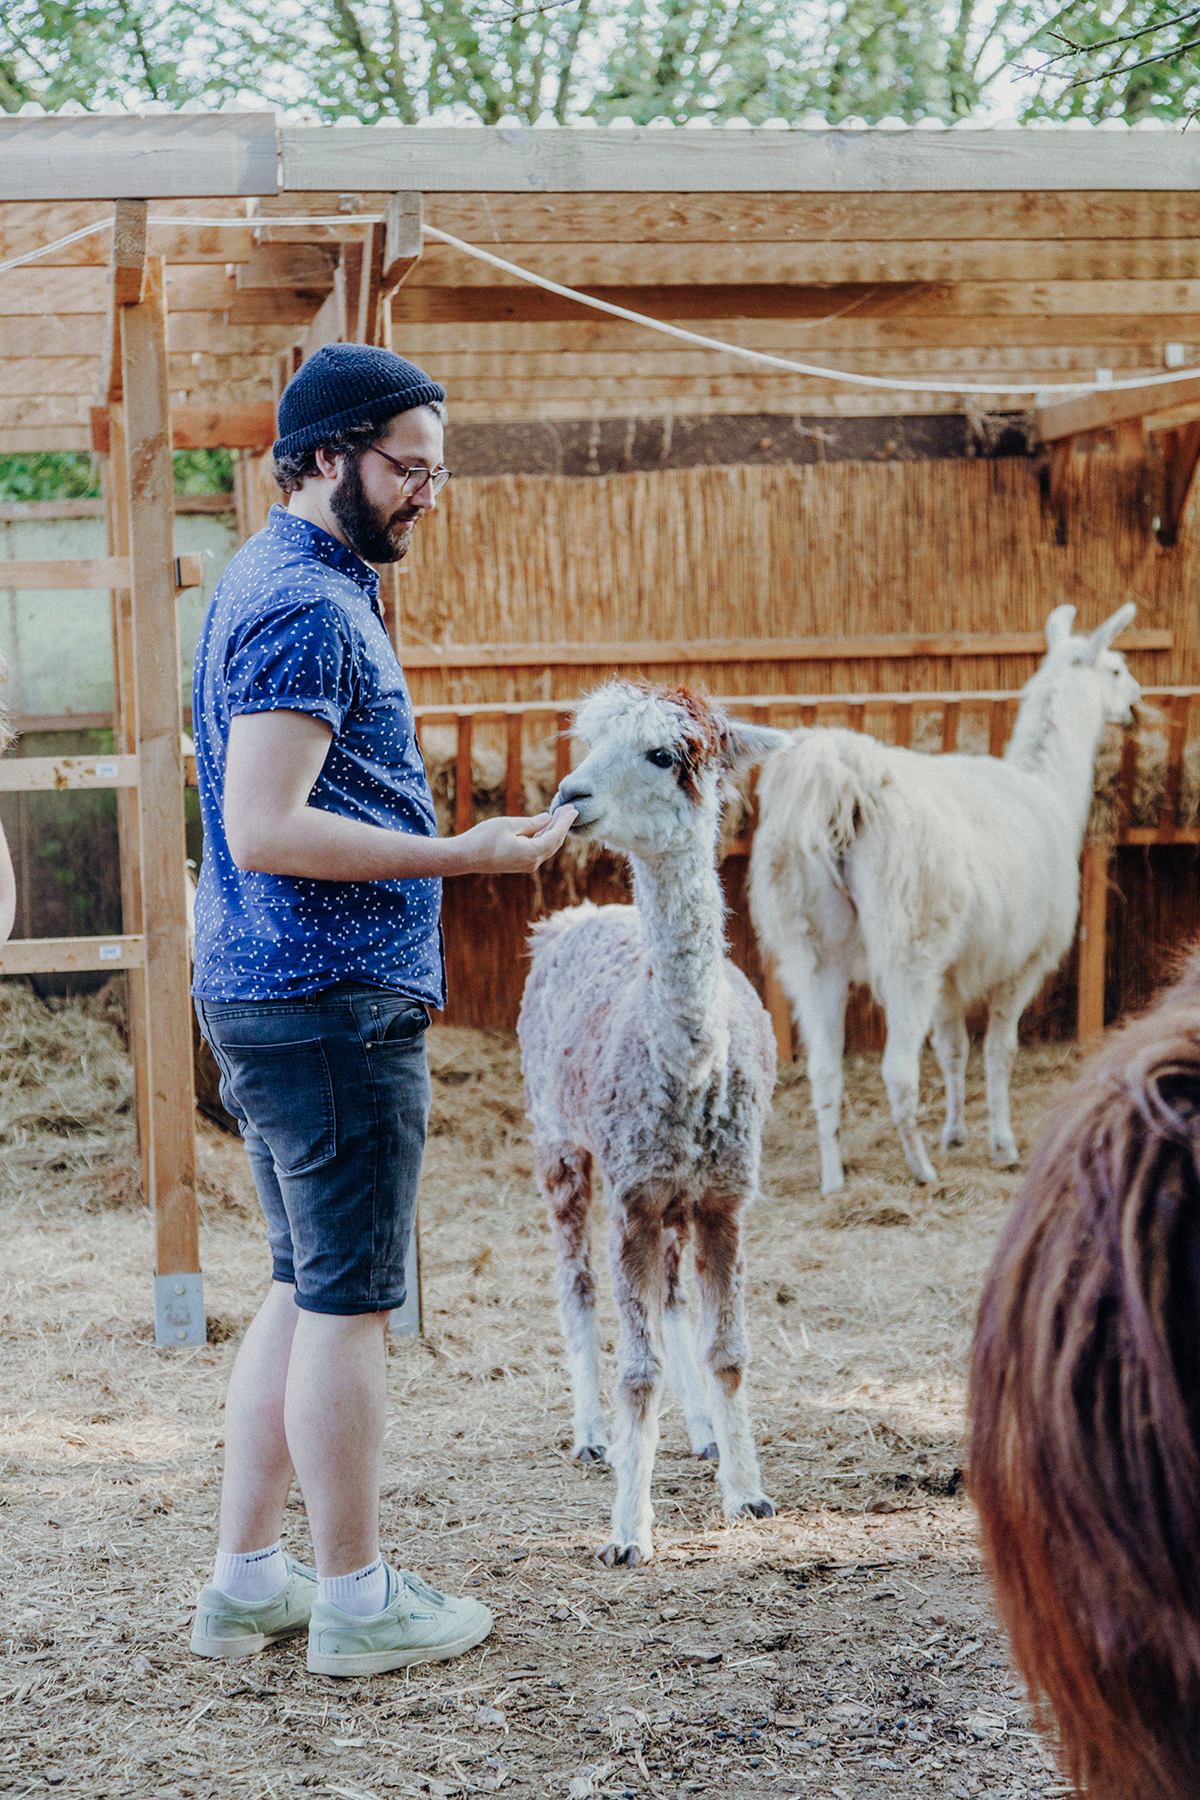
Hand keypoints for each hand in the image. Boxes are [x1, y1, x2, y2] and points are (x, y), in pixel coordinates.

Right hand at [450, 807, 577, 874]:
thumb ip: (532, 823)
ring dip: (553, 831)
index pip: (556, 835)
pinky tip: (545, 827)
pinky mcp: (518, 864)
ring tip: (559, 815)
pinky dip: (543, 838)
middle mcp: (532, 862)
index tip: (573, 809)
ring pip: (546, 847)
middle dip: (562, 826)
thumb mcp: (509, 824)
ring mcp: (526, 865)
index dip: (565, 821)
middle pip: (554, 843)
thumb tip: (548, 818)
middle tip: (569, 809)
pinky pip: (538, 850)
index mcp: (532, 852)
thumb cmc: (483, 838)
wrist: (463, 857)